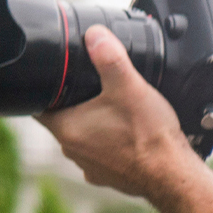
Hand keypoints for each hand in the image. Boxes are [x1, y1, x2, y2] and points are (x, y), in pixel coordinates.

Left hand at [37, 26, 201, 201]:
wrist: (175, 176)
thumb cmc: (150, 137)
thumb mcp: (129, 87)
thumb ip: (110, 58)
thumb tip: (95, 35)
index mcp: (67, 128)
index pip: (37, 105)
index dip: (44, 89)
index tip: (56, 79)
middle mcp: (72, 151)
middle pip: (62, 120)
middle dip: (74, 106)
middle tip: (93, 90)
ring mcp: (90, 167)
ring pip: (83, 139)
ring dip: (93, 127)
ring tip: (115, 114)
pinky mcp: (109, 177)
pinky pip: (103, 156)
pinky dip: (111, 146)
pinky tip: (129, 138)